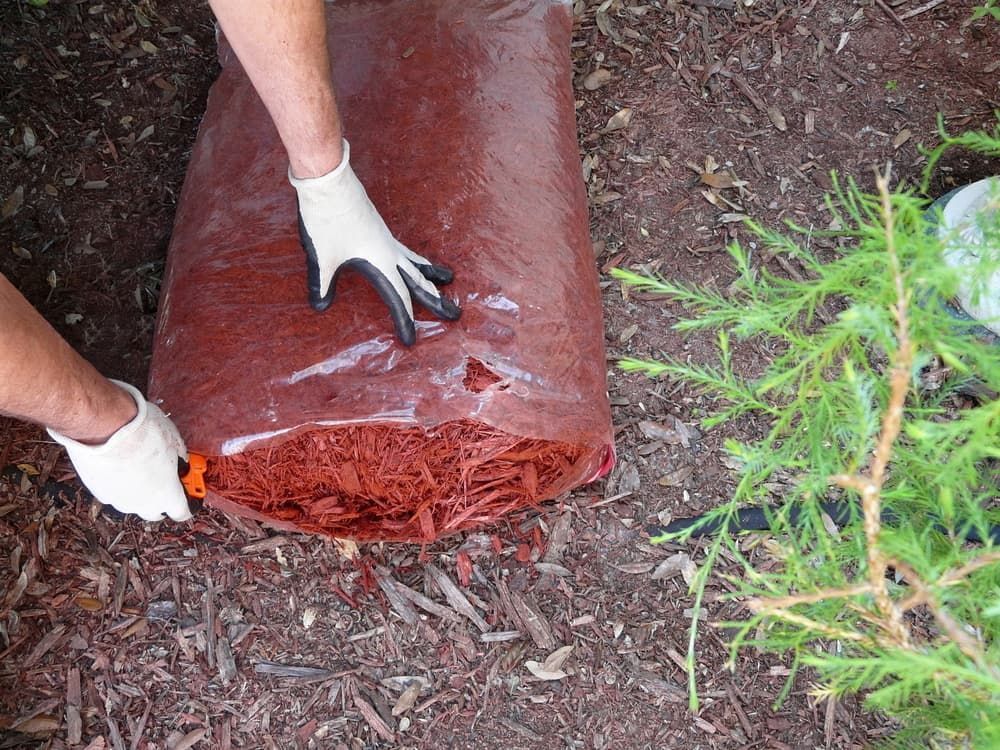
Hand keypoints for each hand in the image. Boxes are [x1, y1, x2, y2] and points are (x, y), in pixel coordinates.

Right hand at [48, 380, 192, 521]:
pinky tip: (121, 464)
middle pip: (156, 511)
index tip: (189, 495)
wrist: (103, 425)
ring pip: (133, 502)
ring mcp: (118, 500)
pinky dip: (119, 482)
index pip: (182, 513)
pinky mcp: (98, 491)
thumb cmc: (143, 432)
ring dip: (140, 490)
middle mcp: (142, 504)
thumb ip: (180, 458)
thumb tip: (180, 462)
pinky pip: (114, 491)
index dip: (188, 504)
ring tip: (142, 466)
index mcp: (167, 495)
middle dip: (163, 498)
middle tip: (166, 478)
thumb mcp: (175, 441)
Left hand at [289, 139, 460, 345]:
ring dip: (431, 277)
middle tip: (456, 314)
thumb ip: (321, 284)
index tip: (411, 340)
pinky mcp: (380, 230)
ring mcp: (386, 239)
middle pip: (419, 281)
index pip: (398, 297)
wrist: (329, 181)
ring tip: (448, 281)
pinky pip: (406, 251)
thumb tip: (320, 306)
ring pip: (416, 263)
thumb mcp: (321, 256)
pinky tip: (413, 262)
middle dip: (437, 300)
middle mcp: (389, 251)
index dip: (405, 321)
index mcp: (380, 262)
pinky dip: (416, 261)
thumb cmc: (326, 218)